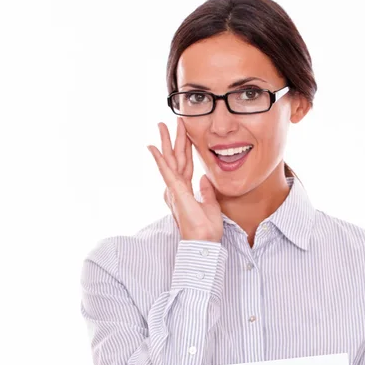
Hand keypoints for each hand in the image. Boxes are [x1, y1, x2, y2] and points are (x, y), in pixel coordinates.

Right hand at [147, 118, 222, 242]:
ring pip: (170, 161)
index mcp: (186, 191)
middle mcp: (178, 189)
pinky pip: (166, 172)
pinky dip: (159, 159)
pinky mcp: (175, 193)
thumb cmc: (206, 230)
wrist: (203, 243)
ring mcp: (175, 190)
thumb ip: (207, 191)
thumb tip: (205, 178)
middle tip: (174, 121)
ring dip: (166, 142)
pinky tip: (153, 147)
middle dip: (175, 139)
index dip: (186, 148)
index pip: (186, 164)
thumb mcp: (211, 205)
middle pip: (176, 159)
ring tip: (161, 126)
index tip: (186, 133)